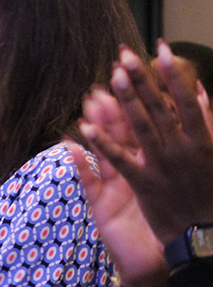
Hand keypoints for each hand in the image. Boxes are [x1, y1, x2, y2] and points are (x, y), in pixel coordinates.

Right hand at [71, 88, 166, 286]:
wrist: (151, 264)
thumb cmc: (163, 227)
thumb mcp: (166, 191)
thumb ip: (171, 162)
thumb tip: (176, 124)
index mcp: (150, 166)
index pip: (146, 127)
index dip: (144, 102)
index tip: (141, 77)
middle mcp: (131, 171)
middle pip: (125, 132)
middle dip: (119, 103)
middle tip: (113, 76)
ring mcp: (114, 187)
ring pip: (105, 150)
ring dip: (98, 125)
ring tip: (90, 101)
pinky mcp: (102, 205)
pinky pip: (89, 181)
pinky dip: (80, 162)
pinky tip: (70, 142)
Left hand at [80, 41, 212, 245]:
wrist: (208, 237)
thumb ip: (210, 123)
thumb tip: (200, 91)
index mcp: (203, 141)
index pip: (186, 101)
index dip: (173, 74)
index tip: (161, 49)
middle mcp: (182, 151)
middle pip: (158, 108)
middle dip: (141, 81)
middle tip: (124, 55)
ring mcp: (161, 167)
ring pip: (139, 128)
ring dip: (125, 102)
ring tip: (111, 77)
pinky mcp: (143, 185)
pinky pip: (120, 161)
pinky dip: (103, 144)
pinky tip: (85, 127)